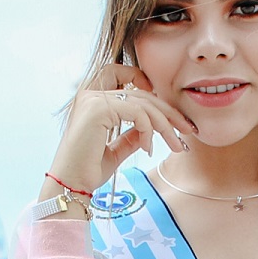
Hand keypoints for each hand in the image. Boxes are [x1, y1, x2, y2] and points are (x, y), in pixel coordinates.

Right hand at [43, 65, 196, 198]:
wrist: (70, 185)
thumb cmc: (86, 170)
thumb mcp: (114, 149)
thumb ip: (130, 135)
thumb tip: (149, 129)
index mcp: (91, 99)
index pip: (119, 73)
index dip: (140, 79)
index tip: (160, 102)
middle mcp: (90, 93)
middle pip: (140, 92)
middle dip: (167, 111)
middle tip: (187, 129)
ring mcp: (93, 99)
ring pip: (143, 103)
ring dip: (165, 125)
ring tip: (176, 145)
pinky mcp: (98, 109)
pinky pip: (138, 113)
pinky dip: (149, 131)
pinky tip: (149, 148)